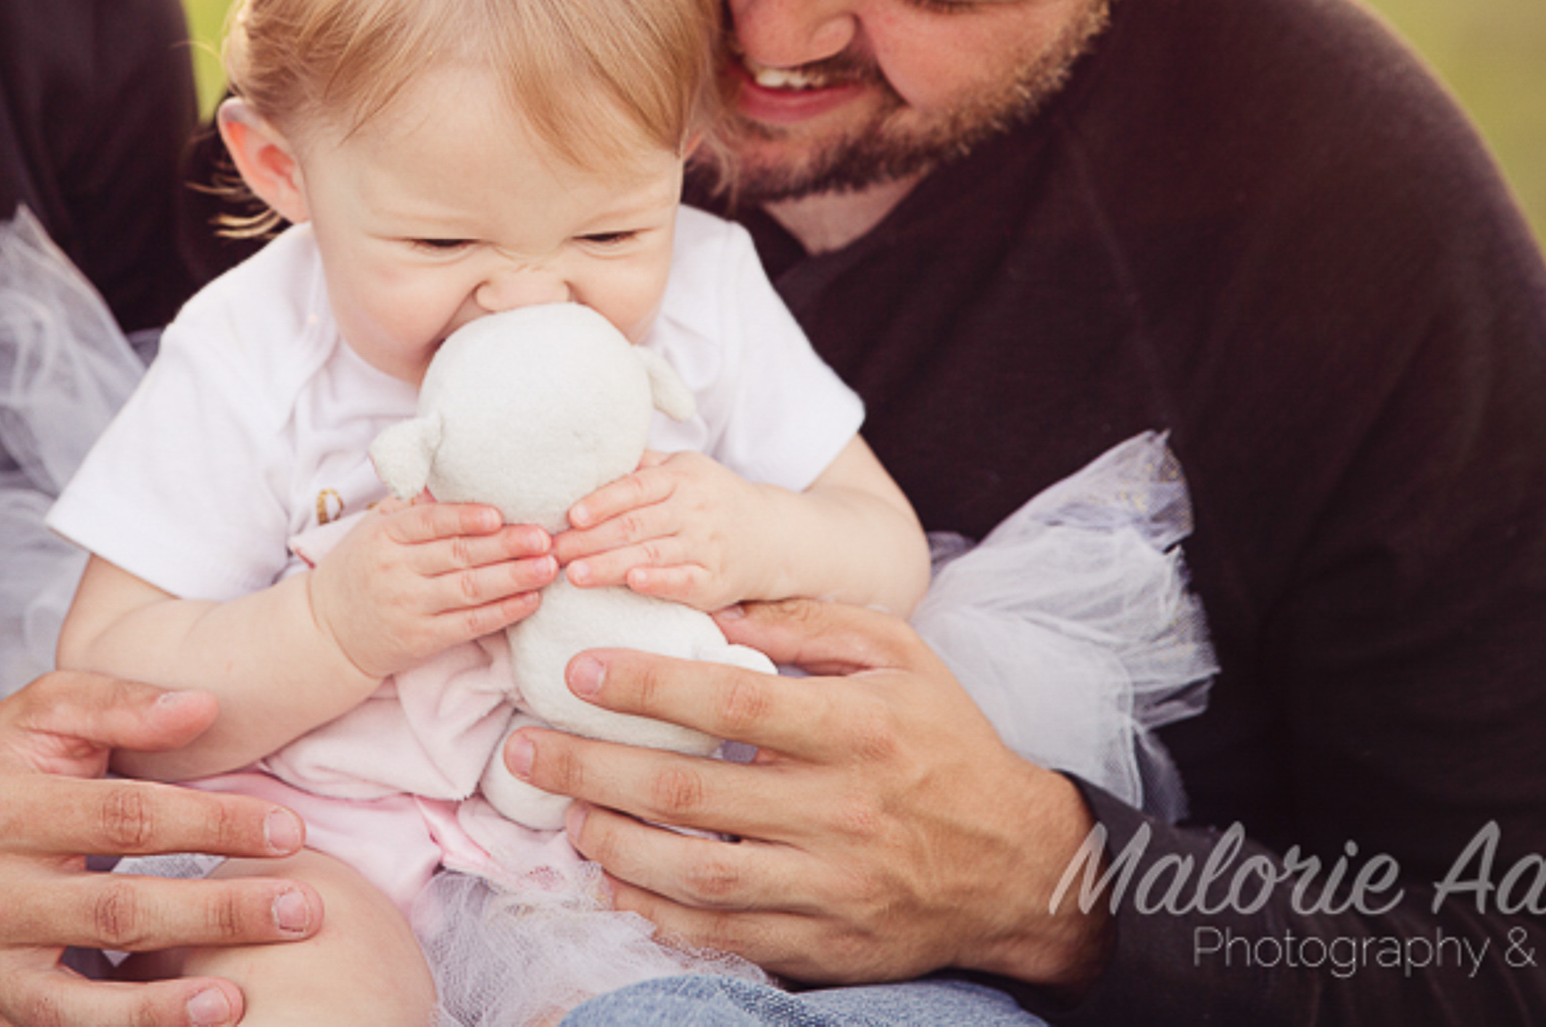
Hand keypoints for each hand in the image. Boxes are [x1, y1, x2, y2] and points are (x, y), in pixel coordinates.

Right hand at [0, 672, 323, 1026]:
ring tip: (237, 1000)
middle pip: (114, 910)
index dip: (212, 824)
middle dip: (218, 913)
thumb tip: (205, 707)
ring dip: (165, 1006)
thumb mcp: (43, 715)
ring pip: (80, 998)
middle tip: (301, 909)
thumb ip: (120, 703)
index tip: (286, 830)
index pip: (123, 817)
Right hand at [302, 493, 553, 678]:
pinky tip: (530, 600)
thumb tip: (455, 477)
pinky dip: (503, 612)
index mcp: (383, 536)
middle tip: (544, 537)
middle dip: (506, 546)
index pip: (428, 522)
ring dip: (513, 578)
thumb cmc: (362, 571)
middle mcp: (394, 571)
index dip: (465, 518)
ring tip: (548, 566)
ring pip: (469, 589)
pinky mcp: (422, 639)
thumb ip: (412, 508)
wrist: (329, 631)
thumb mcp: (373, 531)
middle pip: (458, 555)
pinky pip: (470, 624)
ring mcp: (408, 607)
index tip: (500, 514)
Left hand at [504, 597, 1106, 984]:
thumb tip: (710, 602)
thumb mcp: (899, 658)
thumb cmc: (945, 744)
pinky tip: (611, 880)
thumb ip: (807, 621)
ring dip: (611, 844)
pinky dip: (652, 912)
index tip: (578, 672)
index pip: (732, 704)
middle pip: (690, 794)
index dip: (646, 687)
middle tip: (524, 750)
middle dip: (590, 769)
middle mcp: (843, 812)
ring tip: (565, 813)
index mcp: (859, 731)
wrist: (1021, 865)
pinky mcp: (824, 942)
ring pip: (694, 872)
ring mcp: (832, 885)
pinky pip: (719, 934)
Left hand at [548, 451, 790, 604]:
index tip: (571, 515)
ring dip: (610, 566)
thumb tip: (587, 456)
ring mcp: (707, 546)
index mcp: (681, 479)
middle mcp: (695, 510)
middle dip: (589, 540)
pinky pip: (685, 581)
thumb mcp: (684, 469)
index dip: (602, 501)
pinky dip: (660, 583)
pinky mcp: (715, 580)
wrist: (775, 535)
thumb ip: (640, 466)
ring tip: (573, 574)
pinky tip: (634, 584)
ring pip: (652, 555)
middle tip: (552, 551)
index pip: (636, 488)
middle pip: (635, 525)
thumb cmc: (712, 499)